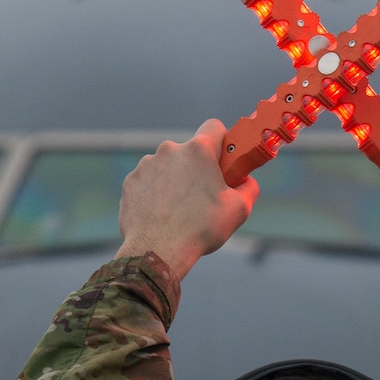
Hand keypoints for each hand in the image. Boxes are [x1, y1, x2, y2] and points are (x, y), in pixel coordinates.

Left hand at [116, 119, 258, 281]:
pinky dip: (155, 194)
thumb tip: (246, 181)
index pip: (214, 127)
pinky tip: (160, 215)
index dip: (221, 142)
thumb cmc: (200, 230)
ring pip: (167, 167)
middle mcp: (169, 150)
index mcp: (198, 150)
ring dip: (174, 181)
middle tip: (202, 196)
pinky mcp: (131, 182)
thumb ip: (249, 187)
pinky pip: (148, 182)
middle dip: (196, 168)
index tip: (223, 161)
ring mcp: (146, 165)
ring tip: (178, 211)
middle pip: (189, 152)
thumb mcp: (239, 210)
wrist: (157, 251)